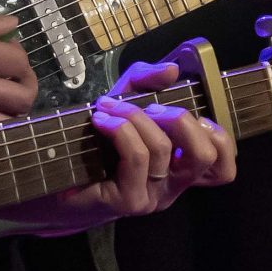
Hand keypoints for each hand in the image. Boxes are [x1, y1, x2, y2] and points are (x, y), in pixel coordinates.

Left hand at [0, 53, 237, 232]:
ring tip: (108, 107)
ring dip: (134, 116)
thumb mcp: (123, 100)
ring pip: (162, 148)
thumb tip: (173, 69)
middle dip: (180, 118)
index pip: (223, 169)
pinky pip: (136, 156)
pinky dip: (121, 129)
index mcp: (179, 170)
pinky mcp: (127, 200)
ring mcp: (151, 197)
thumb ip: (146, 80)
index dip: (220, 137)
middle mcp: (171, 188)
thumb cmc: (92, 141)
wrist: (48, 176)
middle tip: (149, 106)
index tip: (192, 113)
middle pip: (206, 156)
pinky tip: (101, 120)